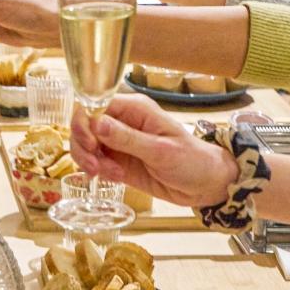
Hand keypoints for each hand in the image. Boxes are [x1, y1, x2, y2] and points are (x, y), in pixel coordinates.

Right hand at [68, 94, 237, 206]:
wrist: (206, 184)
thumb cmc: (192, 160)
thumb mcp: (161, 150)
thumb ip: (127, 138)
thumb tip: (96, 124)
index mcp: (134, 109)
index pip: (95, 105)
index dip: (84, 123)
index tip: (91, 145)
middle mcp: (122, 122)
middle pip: (84, 125)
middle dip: (83, 146)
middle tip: (95, 166)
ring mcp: (118, 142)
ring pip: (85, 145)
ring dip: (89, 160)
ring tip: (109, 174)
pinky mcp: (117, 161)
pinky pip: (95, 161)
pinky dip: (97, 171)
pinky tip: (114, 178)